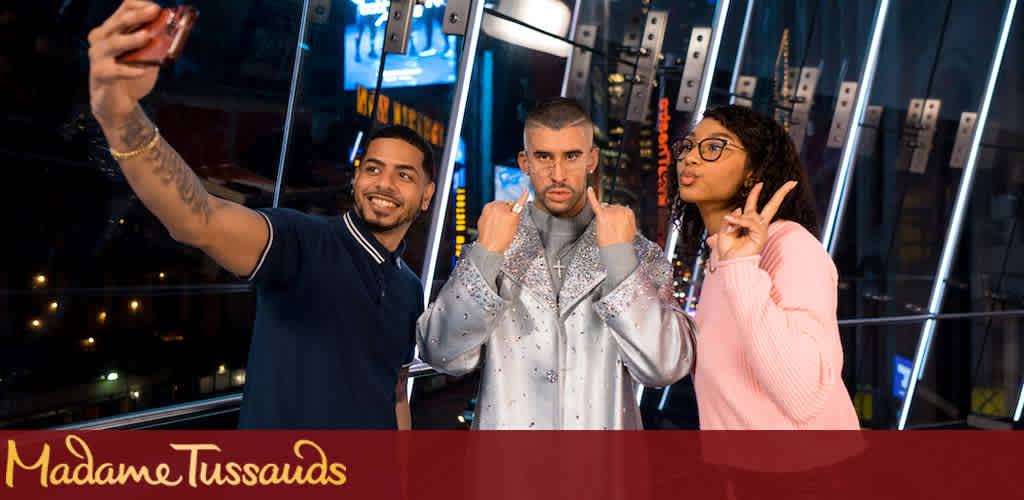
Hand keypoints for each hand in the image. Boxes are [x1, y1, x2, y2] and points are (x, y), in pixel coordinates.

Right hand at [88, 1, 161, 128]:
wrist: (116, 102)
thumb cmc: (131, 75)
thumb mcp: (146, 57)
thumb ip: (155, 45)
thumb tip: (173, 35)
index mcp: (112, 29)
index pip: (123, 9)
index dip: (139, 5)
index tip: (156, 8)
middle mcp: (101, 38)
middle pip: (118, 21)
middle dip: (138, 16)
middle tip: (154, 12)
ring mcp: (98, 55)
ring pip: (113, 42)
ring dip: (131, 39)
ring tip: (146, 37)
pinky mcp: (100, 74)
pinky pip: (115, 70)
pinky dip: (130, 70)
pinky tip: (142, 71)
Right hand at [476, 189, 529, 253]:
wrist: (490, 247)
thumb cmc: (487, 237)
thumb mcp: (483, 222)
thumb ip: (489, 214)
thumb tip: (494, 211)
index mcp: (488, 207)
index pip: (499, 204)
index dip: (501, 212)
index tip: (500, 219)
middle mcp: (496, 206)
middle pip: (507, 205)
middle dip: (507, 213)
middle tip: (503, 226)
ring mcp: (505, 211)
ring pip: (512, 208)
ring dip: (511, 215)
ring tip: (506, 227)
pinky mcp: (512, 216)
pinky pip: (520, 204)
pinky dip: (524, 197)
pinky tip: (527, 191)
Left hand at [587, 187, 636, 247]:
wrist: (617, 250)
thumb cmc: (623, 242)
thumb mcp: (632, 229)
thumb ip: (628, 220)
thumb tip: (625, 215)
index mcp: (628, 212)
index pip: (619, 210)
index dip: (616, 219)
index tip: (617, 227)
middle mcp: (620, 209)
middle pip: (611, 209)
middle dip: (610, 218)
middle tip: (612, 230)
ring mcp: (610, 211)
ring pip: (604, 210)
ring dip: (604, 219)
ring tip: (607, 229)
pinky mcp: (601, 215)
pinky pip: (595, 203)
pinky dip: (591, 196)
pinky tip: (589, 189)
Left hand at [717, 181, 797, 259]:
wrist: (730, 263)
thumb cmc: (728, 249)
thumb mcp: (724, 229)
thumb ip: (731, 218)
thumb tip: (739, 209)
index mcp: (749, 223)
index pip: (754, 205)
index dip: (756, 193)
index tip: (760, 183)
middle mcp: (758, 226)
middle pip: (772, 206)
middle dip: (782, 193)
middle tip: (793, 182)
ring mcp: (761, 231)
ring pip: (751, 216)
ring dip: (737, 220)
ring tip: (728, 227)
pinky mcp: (761, 236)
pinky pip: (750, 223)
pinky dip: (739, 222)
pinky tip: (730, 226)